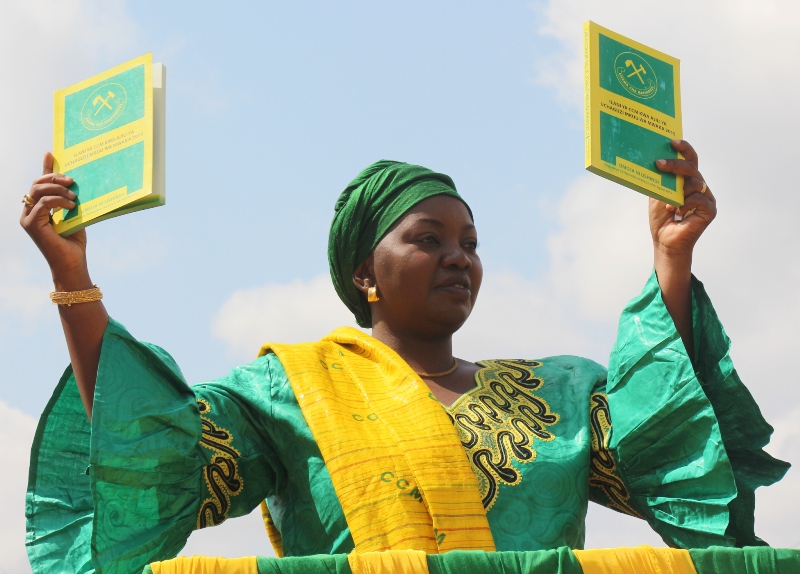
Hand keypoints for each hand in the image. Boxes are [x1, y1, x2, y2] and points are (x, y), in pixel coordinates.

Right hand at [20, 152, 89, 286]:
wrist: (72, 264)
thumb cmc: (74, 243)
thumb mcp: (74, 216)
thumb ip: (70, 201)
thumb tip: (76, 183)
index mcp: (38, 209)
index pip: (40, 184)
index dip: (45, 167)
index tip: (50, 153)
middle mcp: (29, 212)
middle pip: (37, 184)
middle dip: (54, 177)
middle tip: (71, 180)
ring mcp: (28, 218)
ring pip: (38, 191)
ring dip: (58, 189)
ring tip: (74, 196)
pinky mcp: (32, 225)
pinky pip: (43, 203)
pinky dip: (58, 201)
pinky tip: (71, 205)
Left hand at [649, 139, 716, 259]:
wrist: (665, 241)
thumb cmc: (661, 219)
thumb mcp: (656, 194)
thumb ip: (660, 179)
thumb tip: (653, 159)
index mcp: (687, 180)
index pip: (690, 159)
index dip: (684, 148)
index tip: (672, 141)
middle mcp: (699, 186)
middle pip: (691, 168)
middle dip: (675, 164)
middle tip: (659, 163)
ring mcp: (706, 197)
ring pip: (696, 182)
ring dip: (678, 191)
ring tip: (668, 204)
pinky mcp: (710, 210)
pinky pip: (699, 199)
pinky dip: (686, 203)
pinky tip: (677, 211)